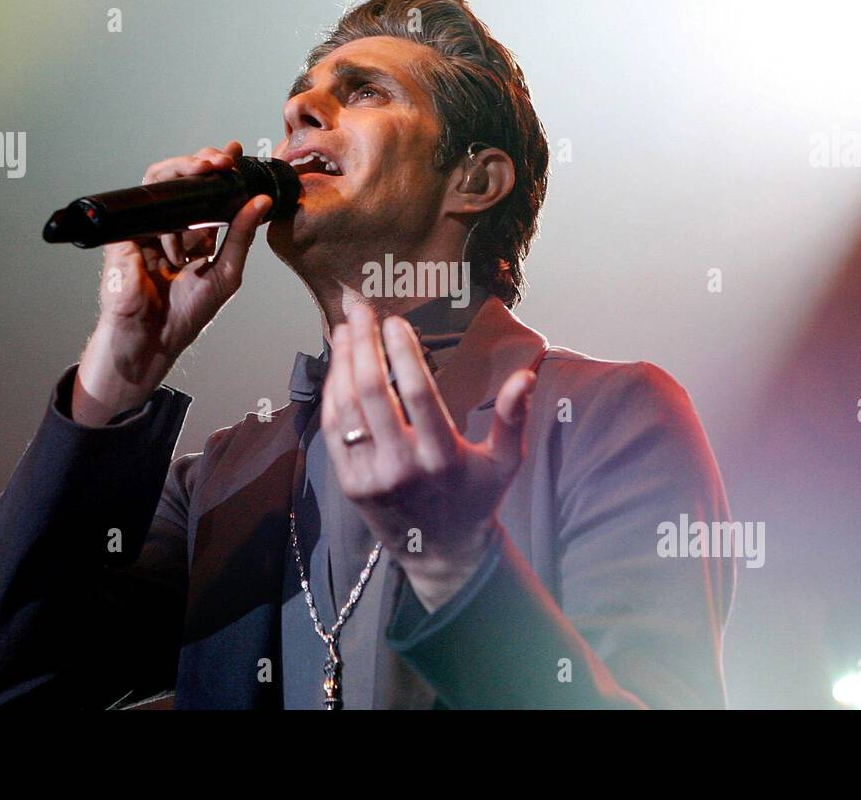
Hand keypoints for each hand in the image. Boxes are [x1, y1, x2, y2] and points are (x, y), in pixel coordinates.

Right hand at [72, 141, 270, 424]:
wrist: (153, 341)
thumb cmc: (185, 314)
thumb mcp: (226, 273)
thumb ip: (241, 236)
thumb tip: (261, 201)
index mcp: (193, 236)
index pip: (205, 195)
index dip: (220, 174)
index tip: (237, 156)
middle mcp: (169, 228)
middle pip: (182, 182)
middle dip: (203, 163)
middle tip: (225, 157)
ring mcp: (145, 228)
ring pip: (159, 182)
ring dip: (186, 168)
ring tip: (210, 167)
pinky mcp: (125, 234)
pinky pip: (141, 201)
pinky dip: (164, 191)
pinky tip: (185, 190)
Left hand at [320, 304, 537, 610]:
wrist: (440, 551)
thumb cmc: (476, 497)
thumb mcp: (506, 462)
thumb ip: (514, 418)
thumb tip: (527, 374)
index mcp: (443, 457)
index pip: (417, 394)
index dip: (402, 352)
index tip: (395, 320)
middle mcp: (402, 466)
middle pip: (373, 393)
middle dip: (363, 344)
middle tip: (360, 309)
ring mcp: (370, 476)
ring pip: (346, 408)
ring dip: (342, 362)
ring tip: (345, 328)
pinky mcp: (349, 482)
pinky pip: (334, 429)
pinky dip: (333, 393)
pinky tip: (338, 365)